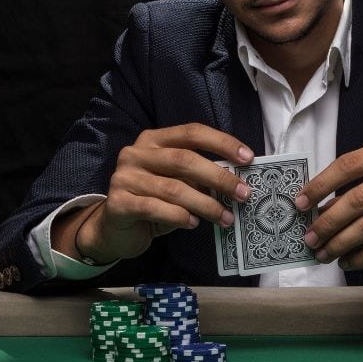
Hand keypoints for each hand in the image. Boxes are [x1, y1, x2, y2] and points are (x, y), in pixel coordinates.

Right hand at [54, 123, 253, 262]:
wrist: (114, 229)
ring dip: (205, 204)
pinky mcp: (118, 203)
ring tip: (226, 218)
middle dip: (219, 177)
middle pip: (185, 160)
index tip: (248, 158)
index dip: (221, 142)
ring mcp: (124, 177)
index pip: (192, 132)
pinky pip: (155, 208)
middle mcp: (136, 153)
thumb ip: (198, 177)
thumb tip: (236, 181)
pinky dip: (179, 216)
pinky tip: (193, 224)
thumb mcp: (177, 183)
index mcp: (153, 140)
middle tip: (243, 194)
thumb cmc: (153, 201)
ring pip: (173, 188)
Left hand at [295, 137, 362, 269]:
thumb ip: (351, 188)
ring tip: (323, 253)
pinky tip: (347, 261)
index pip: (350, 164)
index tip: (299, 203)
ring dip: (341, 243)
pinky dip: (362, 256)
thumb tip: (313, 211)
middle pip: (359, 198)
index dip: (321, 184)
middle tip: (309, 238)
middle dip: (329, 222)